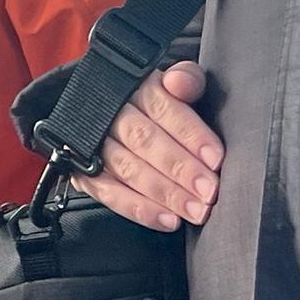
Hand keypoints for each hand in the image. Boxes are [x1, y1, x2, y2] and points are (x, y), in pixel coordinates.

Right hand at [73, 61, 223, 231]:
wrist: (108, 115)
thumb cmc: (154, 105)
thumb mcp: (173, 83)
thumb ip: (186, 79)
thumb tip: (181, 83)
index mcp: (136, 87)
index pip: (162, 108)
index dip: (190, 133)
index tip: (215, 158)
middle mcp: (111, 113)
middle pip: (143, 140)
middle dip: (179, 168)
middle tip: (208, 191)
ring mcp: (95, 144)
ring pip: (127, 168)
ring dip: (163, 193)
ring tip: (194, 211)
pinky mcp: (84, 171)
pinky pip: (109, 193)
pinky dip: (138, 209)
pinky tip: (167, 220)